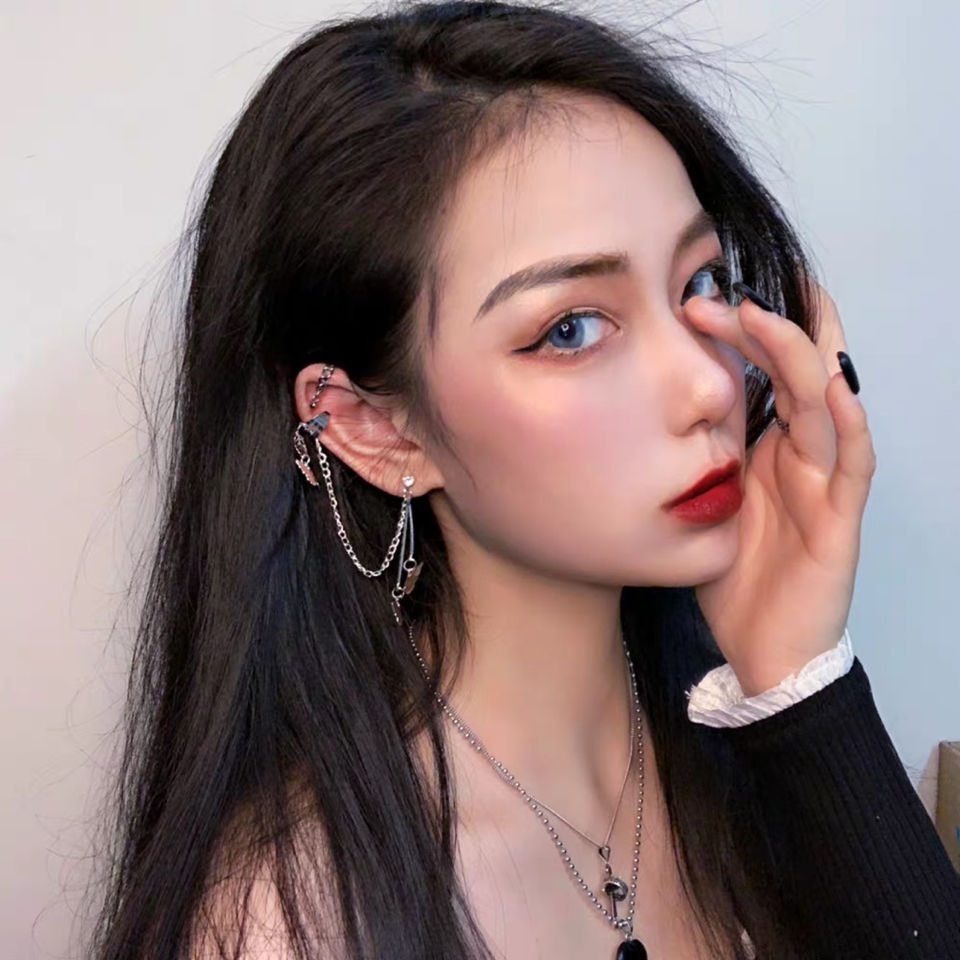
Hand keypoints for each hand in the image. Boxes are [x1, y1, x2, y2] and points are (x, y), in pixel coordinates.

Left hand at [682, 283, 876, 695]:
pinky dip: (849, 425)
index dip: (738, 335)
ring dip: (799, 356)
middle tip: (720, 295)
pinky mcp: (840, 519)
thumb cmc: (735, 580)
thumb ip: (700, 460)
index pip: (764, 374)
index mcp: (766, 449)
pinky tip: (837, 388)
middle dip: (764, 329)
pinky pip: (853, 465)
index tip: (693, 305)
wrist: (762, 649)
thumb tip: (660, 414)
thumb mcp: (707, 506)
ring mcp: (823, 483)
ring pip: (824, 403)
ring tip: (768, 316)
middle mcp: (799, 456)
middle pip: (796, 373)